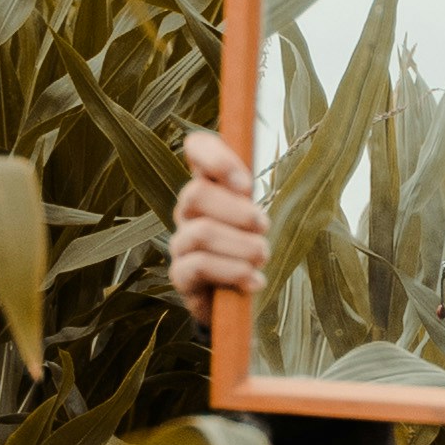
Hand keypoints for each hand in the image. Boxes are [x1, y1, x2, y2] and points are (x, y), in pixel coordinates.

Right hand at [168, 127, 266, 321]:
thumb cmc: (248, 249)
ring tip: (262, 256)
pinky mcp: (181, 274)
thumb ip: (251, 195)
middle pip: (195, 193)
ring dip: (241, 246)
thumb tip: (248, 183)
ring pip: (202, 232)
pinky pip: (199, 265)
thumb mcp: (255, 218)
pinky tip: (253, 281)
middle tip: (263, 226)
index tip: (246, 184)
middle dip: (237, 211)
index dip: (216, 157)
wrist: (236, 297)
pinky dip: (233, 272)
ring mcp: (180, 242)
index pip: (197, 148)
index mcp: (209, 186)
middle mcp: (188, 210)